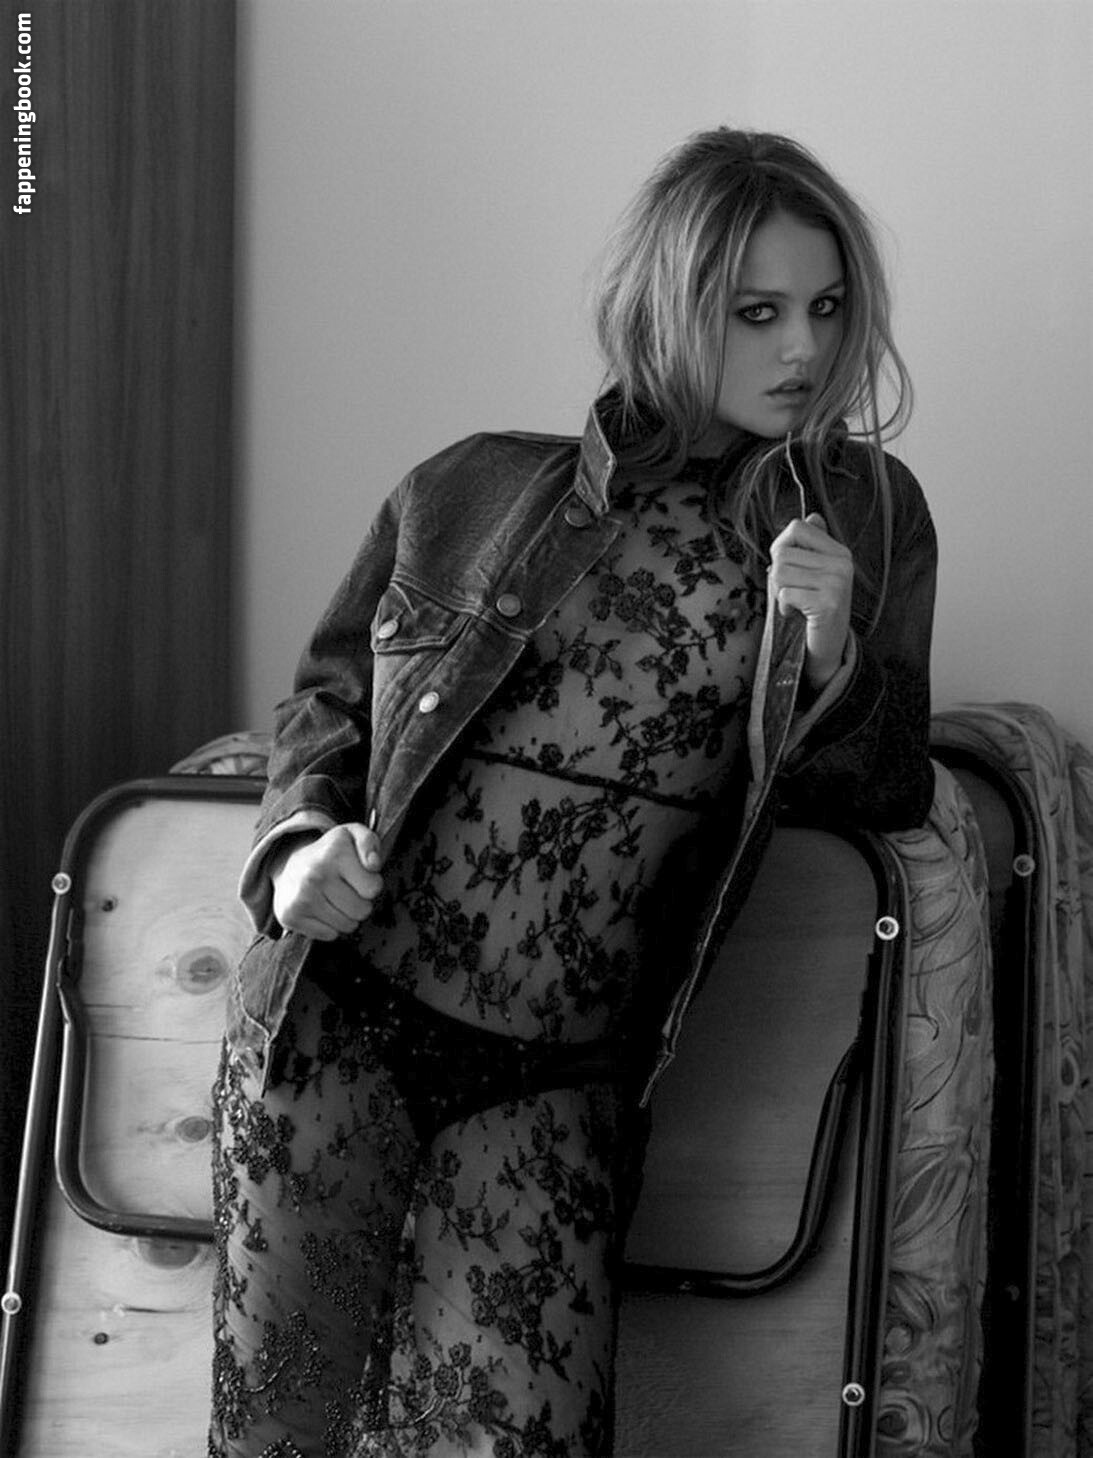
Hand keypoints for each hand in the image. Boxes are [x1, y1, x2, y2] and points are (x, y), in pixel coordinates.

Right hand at [270, 823, 384, 939]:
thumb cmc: (330, 853)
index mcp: (335, 853)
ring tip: (335, 900)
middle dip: (360, 903)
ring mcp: (301, 897)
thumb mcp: (352, 835)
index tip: (359, 876)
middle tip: (347, 890)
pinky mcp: (290, 916)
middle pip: (362, 910)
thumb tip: (373, 864)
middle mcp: (315, 875)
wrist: (289, 864)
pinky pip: (329, 935)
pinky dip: (330, 927)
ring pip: (347, 926)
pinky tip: (322, 910)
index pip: (373, 888)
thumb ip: (369, 842)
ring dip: (347, 916)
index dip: (371, 884)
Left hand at [769, 513, 853, 691]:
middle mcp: (843, 563)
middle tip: (791, 591)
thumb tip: (812, 515)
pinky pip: (785, 593)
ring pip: (780, 572)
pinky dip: (784, 606)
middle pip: (782, 552)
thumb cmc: (812, 608)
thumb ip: (810, 546)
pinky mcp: (828, 603)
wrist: (827, 647)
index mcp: (839, 552)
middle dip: (777, 575)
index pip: (798, 526)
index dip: (781, 545)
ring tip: (795, 603)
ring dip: (779, 592)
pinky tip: (797, 614)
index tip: (787, 566)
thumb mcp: (813, 573)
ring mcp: (838, 583)